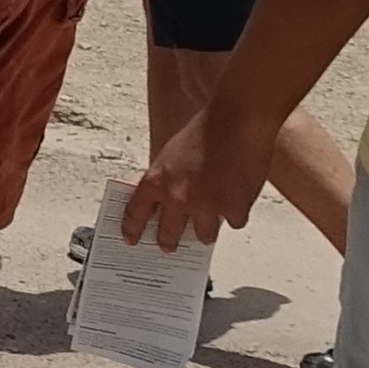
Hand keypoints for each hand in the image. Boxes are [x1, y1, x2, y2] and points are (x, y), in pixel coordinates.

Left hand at [118, 119, 268, 255]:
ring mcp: (206, 206)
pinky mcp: (234, 209)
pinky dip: (235, 214)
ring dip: (205, 232)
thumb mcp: (171, 154)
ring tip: (207, 228)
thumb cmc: (206, 130)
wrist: (237, 121)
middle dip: (168, 242)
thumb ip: (168, 180)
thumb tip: (169, 201)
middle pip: (168, 233)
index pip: (136, 213)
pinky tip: (237, 203)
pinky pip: (233, 222)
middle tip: (169, 246)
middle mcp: (178, 198)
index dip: (132, 229)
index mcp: (157, 182)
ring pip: (203, 235)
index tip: (131, 239)